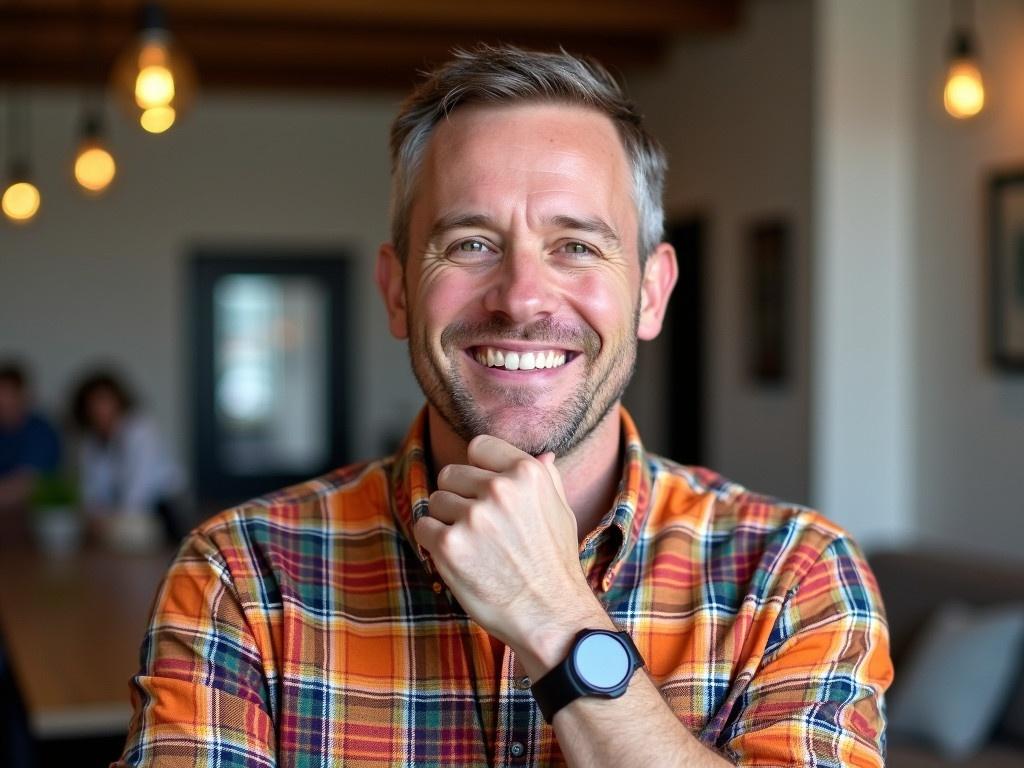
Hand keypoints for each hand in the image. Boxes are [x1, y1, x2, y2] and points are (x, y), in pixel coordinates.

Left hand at [414, 435, 610, 675]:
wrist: (549, 615)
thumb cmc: (555, 563)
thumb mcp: (561, 511)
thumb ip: (546, 478)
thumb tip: (543, 454)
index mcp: (527, 473)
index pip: (478, 446)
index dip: (477, 469)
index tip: (482, 490)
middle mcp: (500, 489)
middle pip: (451, 474)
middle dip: (459, 497)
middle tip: (479, 528)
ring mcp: (473, 517)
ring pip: (435, 500)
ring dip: (446, 521)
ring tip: (473, 546)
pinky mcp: (450, 546)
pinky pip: (423, 527)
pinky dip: (434, 543)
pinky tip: (459, 558)